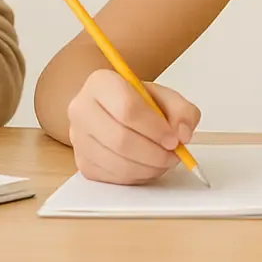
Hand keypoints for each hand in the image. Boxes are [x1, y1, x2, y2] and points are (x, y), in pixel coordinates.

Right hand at [66, 69, 200, 184]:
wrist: (113, 111)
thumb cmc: (138, 103)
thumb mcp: (165, 97)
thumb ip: (183, 111)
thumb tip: (183, 134)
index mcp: (101, 83)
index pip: (126, 108)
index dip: (154, 128)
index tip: (173, 139)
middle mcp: (82, 108)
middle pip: (120, 139)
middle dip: (154, 153)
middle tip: (173, 155)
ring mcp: (78, 138)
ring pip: (117, 162)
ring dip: (148, 167)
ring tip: (163, 160)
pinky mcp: (82, 163)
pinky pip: (113, 178)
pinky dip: (137, 177)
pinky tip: (147, 166)